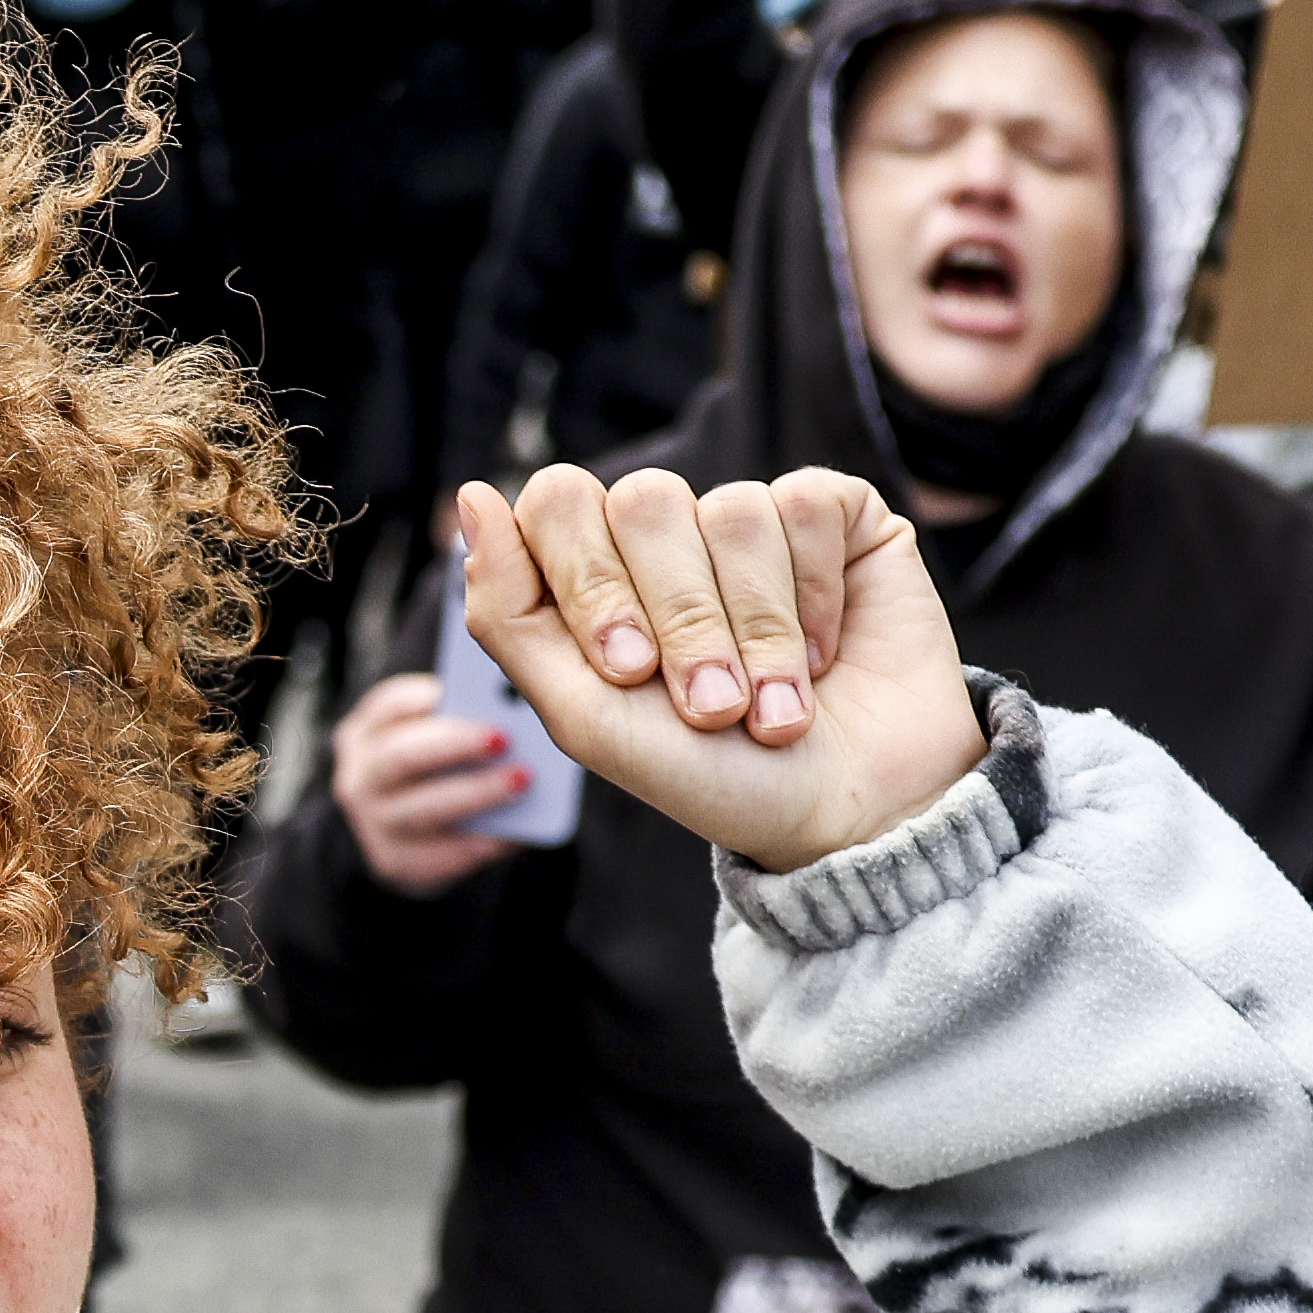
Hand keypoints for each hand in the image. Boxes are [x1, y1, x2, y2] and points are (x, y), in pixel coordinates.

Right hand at [321, 667, 549, 890]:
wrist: (405, 842)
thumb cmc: (430, 774)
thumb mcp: (429, 740)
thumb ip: (457, 725)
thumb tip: (513, 715)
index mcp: (364, 732)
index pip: (390, 705)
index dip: (428, 696)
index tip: (469, 689)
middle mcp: (359, 778)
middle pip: (401, 755)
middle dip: (455, 744)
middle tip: (504, 737)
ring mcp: (372, 824)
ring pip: (424, 808)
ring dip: (476, 793)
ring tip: (521, 780)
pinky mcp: (393, 864)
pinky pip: (440, 855)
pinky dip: (480, 842)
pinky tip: (515, 831)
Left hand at [445, 463, 991, 880]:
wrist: (842, 815)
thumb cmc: (711, 778)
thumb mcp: (585, 716)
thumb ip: (509, 612)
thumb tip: (470, 497)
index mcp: (599, 573)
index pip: (558, 502)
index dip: (591, 580)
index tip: (628, 671)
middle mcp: (671, 537)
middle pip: (645, 500)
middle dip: (680, 622)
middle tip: (711, 707)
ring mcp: (751, 521)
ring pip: (732, 511)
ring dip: (756, 633)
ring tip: (774, 710)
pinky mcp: (835, 516)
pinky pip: (804, 506)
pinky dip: (814, 599)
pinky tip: (825, 655)